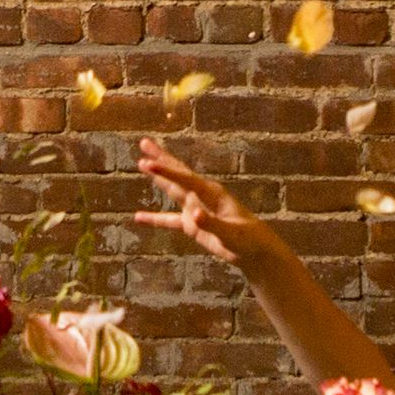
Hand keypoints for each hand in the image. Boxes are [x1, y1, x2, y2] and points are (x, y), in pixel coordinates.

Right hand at [132, 140, 273, 271]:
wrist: (256, 252)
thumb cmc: (248, 239)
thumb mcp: (231, 233)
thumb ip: (211, 223)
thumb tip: (192, 214)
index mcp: (212, 194)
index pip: (185, 179)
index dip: (166, 171)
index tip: (148, 163)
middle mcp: (201, 196)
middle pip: (178, 173)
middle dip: (161, 159)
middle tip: (144, 143)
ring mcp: (195, 209)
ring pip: (172, 189)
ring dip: (158, 177)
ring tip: (142, 163)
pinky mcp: (191, 224)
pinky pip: (169, 220)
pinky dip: (154, 218)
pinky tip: (138, 217)